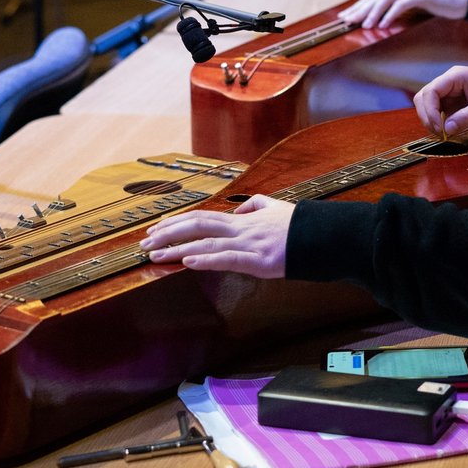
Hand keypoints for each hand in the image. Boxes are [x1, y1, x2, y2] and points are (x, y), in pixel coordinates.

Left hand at [139, 195, 293, 278]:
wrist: (323, 237)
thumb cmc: (300, 225)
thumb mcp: (275, 207)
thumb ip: (254, 206)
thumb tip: (238, 210)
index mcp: (242, 219)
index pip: (201, 217)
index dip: (176, 222)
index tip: (155, 229)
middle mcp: (241, 229)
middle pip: (197, 226)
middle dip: (167, 235)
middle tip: (144, 244)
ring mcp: (249, 244)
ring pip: (206, 243)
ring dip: (177, 249)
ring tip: (155, 255)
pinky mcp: (260, 261)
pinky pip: (228, 258)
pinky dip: (205, 259)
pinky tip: (188, 261)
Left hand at [337, 0, 467, 28]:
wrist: (461, 1)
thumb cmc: (437, 5)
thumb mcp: (413, 6)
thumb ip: (397, 8)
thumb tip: (379, 19)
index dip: (358, 6)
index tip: (345, 17)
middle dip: (360, 9)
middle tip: (347, 20)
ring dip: (374, 13)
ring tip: (364, 25)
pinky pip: (402, 4)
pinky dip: (391, 15)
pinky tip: (384, 25)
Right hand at [414, 65, 467, 136]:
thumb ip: (467, 117)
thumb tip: (447, 130)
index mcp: (455, 77)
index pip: (431, 91)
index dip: (430, 110)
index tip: (439, 127)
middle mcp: (446, 82)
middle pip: (423, 96)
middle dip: (427, 116)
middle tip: (439, 132)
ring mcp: (445, 91)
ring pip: (424, 103)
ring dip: (429, 119)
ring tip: (441, 132)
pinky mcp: (446, 100)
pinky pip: (433, 109)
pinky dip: (435, 120)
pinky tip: (444, 129)